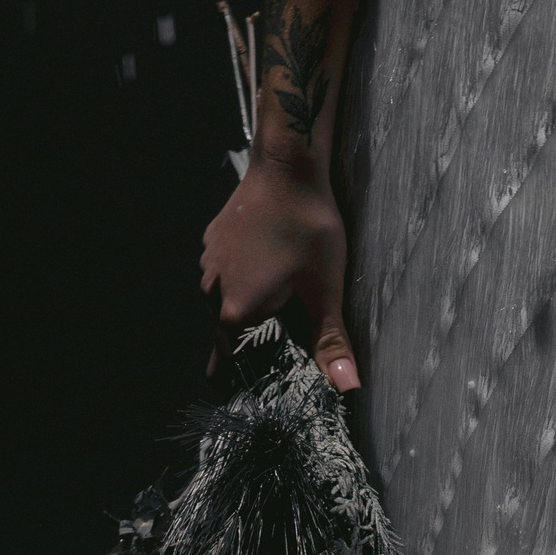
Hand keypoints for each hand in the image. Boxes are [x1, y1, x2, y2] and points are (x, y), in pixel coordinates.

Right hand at [199, 153, 360, 392]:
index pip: (232, 360)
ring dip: (250, 299)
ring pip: (227, 297)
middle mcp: (211, 290)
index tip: (265, 378)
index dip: (251, 371)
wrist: (288, 166)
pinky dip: (244, 272)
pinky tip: (271, 261)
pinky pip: (227, 269)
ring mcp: (208, 262)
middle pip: (231, 328)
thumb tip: (347, 388)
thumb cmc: (308, 228)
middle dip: (257, 333)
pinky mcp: (213, 239)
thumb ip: (330, 341)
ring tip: (282, 292)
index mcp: (233, 310)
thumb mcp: (324, 288)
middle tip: (287, 327)